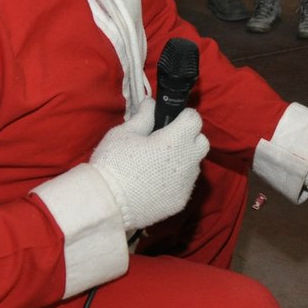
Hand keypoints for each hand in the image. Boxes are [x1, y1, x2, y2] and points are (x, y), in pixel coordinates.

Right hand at [89, 99, 208, 232]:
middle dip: (189, 138)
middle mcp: (187, 162)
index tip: (170, 120)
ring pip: (194, 165)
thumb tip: (151, 104)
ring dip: (183, 160)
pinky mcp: (181, 201)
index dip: (183, 116)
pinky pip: (185, 184)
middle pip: (201, 142)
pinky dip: (176, 180)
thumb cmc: (112, 163)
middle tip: (166, 141)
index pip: (194, 119)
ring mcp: (186, 184)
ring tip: (157, 164)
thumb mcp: (123, 133)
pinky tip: (155, 182)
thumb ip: (143, 117)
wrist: (105, 204)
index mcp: (174, 141)